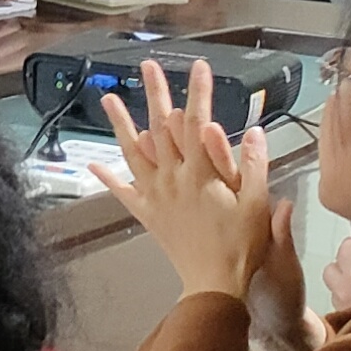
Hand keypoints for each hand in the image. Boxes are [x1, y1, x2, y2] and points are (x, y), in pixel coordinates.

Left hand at [95, 58, 284, 304]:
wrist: (214, 284)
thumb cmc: (240, 246)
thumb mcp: (256, 205)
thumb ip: (252, 166)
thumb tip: (253, 131)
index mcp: (201, 173)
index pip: (198, 122)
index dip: (199, 92)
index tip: (199, 67)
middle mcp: (173, 178)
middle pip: (162, 128)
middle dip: (156, 94)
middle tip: (148, 66)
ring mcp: (156, 195)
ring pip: (135, 153)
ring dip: (121, 125)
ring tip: (109, 99)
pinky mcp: (147, 214)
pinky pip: (123, 193)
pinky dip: (108, 178)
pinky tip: (94, 164)